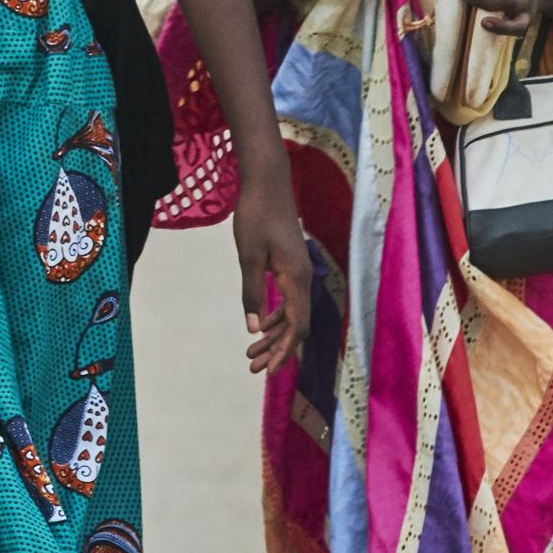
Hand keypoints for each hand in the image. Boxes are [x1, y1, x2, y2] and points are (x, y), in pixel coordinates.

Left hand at [231, 179, 310, 373]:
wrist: (267, 182)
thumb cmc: (255, 216)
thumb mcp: (248, 256)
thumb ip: (251, 292)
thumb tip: (253, 329)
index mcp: (296, 279)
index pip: (297, 327)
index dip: (284, 351)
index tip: (268, 370)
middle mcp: (303, 279)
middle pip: (296, 325)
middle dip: (277, 349)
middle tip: (253, 368)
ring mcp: (299, 272)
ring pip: (292, 314)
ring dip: (274, 335)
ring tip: (252, 353)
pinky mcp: (291, 266)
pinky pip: (289, 300)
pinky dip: (275, 316)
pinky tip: (260, 324)